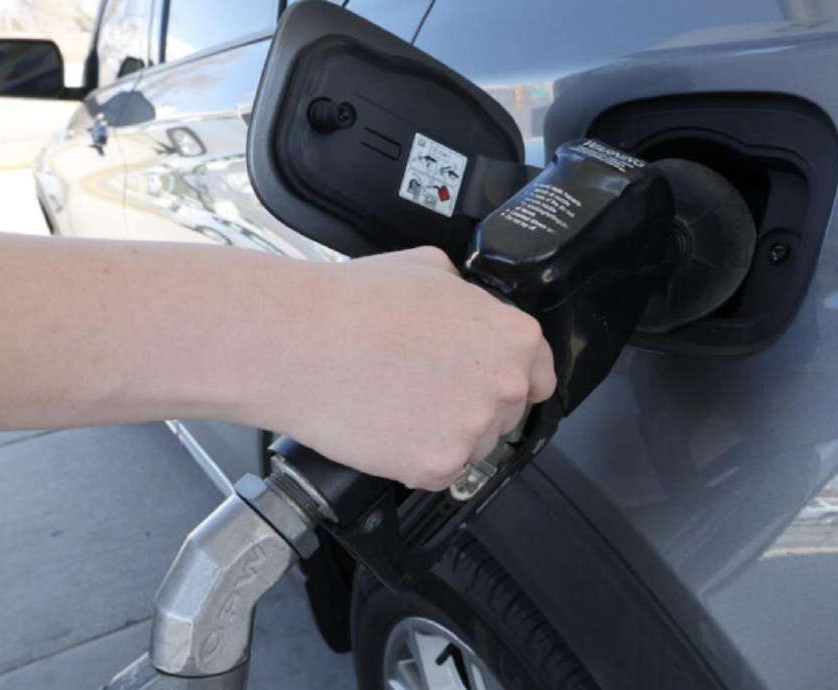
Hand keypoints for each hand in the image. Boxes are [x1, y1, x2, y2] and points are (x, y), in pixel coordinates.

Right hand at [269, 247, 555, 490]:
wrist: (299, 342)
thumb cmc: (355, 303)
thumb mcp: (429, 268)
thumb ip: (467, 296)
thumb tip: (468, 306)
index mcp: (513, 337)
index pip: (538, 374)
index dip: (504, 375)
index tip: (480, 380)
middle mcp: (504, 387)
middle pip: (504, 414)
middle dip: (469, 404)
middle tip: (422, 386)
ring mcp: (473, 431)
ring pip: (471, 446)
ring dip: (442, 433)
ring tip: (395, 400)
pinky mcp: (437, 467)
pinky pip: (436, 471)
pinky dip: (411, 457)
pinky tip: (384, 424)